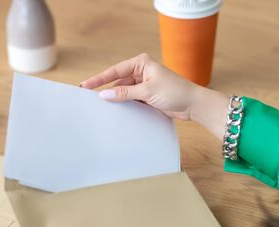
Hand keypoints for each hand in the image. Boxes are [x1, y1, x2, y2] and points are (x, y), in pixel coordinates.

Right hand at [80, 53, 228, 139]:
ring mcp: (143, 84)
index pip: (115, 71)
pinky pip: (130, 99)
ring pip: (123, 92)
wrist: (192, 104)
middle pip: (117, 81)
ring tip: (102, 108)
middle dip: (106, 90)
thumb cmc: (175, 91)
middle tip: (90, 99)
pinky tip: (117, 111)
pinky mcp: (146, 95)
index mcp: (141, 63)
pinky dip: (124, 105)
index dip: (99, 79)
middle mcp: (141, 71)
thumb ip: (125, 93)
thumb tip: (105, 94)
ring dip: (116, 100)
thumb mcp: (147, 91)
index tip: (86, 85)